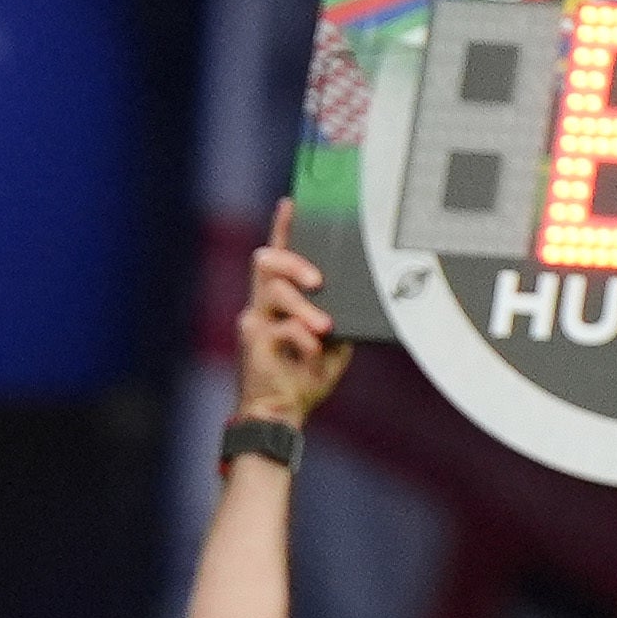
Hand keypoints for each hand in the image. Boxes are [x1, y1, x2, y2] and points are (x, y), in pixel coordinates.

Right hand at [237, 200, 351, 428]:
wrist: (281, 415)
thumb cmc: (304, 378)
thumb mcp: (335, 346)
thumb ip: (342, 320)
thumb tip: (362, 299)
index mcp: (281, 302)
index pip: (280, 256)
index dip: (283, 228)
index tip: (293, 202)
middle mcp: (263, 305)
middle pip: (266, 261)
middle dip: (294, 261)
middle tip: (319, 280)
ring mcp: (255, 321)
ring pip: (273, 290)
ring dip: (304, 307)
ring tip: (323, 326)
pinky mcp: (253, 341)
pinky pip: (282, 327)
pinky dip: (303, 339)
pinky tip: (313, 352)